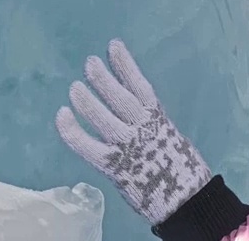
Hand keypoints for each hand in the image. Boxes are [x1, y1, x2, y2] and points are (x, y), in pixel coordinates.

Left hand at [55, 39, 211, 223]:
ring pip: (103, 118)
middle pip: (120, 98)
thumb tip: (139, 112)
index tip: (114, 46)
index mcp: (159, 120)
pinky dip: (72, 130)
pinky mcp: (112, 167)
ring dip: (87, 101)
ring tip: (75, 86)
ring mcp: (127, 148)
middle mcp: (142, 129)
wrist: (187, 201)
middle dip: (104, 79)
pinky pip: (87, 146)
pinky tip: (62, 115)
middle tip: (89, 63)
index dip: (126, 65)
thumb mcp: (171, 136)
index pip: (140, 86)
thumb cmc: (181, 168)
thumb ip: (152, 123)